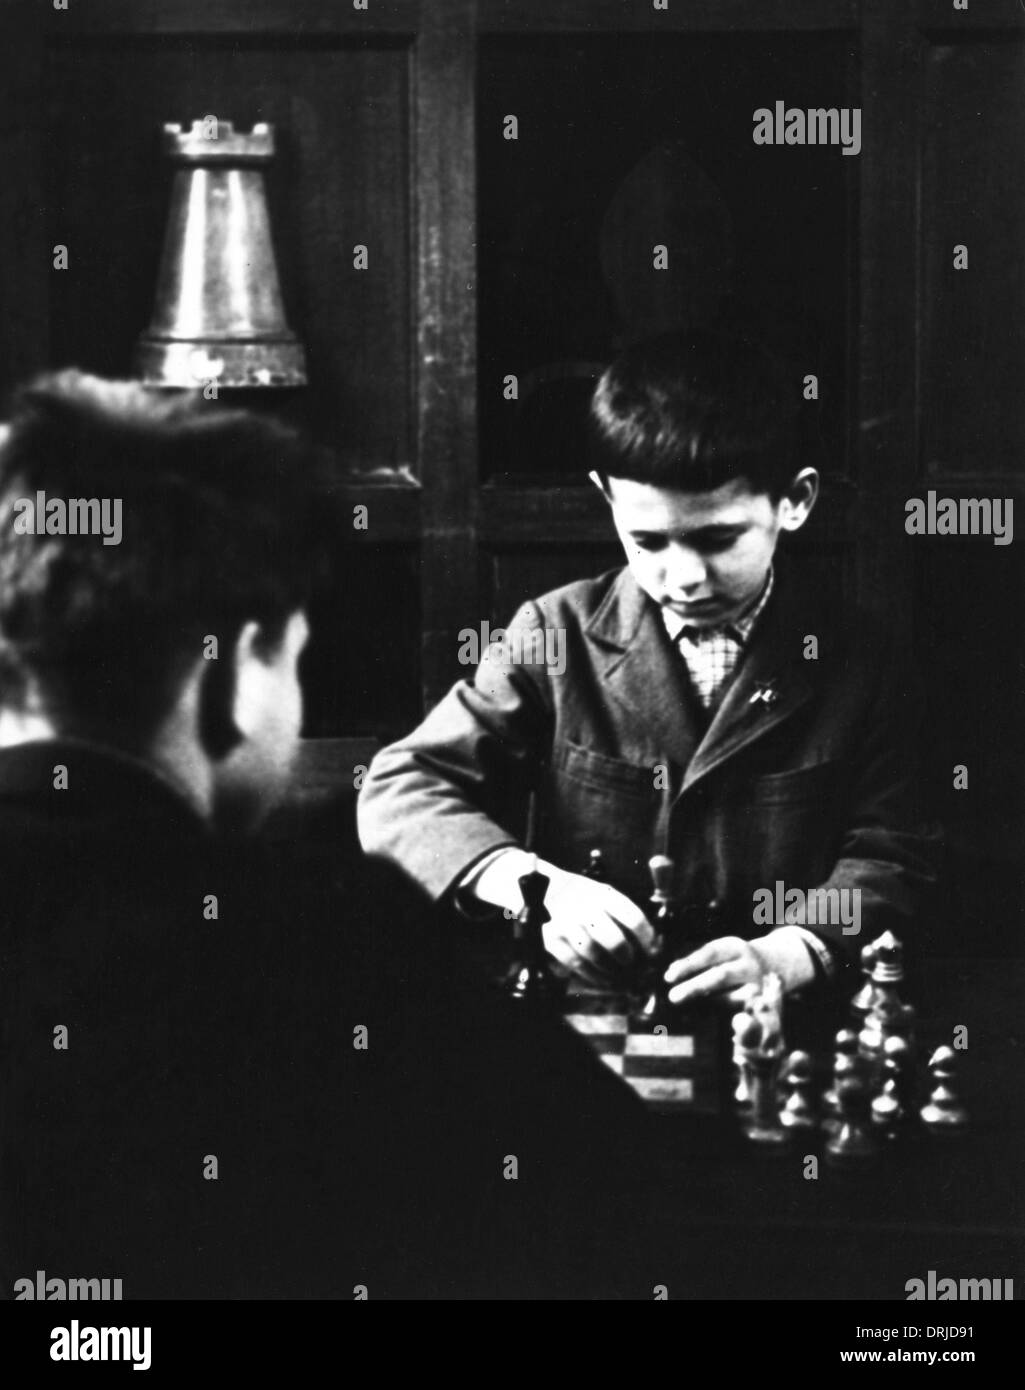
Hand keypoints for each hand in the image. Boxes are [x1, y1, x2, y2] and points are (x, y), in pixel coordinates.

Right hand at [541, 866, 658, 984]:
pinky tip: (599, 981)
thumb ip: (623, 914)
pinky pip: (574, 964)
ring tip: (618, 979)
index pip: (633, 918)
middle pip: (614, 940)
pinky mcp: (550, 939)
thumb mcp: (602, 893)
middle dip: (628, 958)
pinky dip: (589, 976)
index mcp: (603, 894)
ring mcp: (566, 924)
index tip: (653, 952)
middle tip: (632, 965)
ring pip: (593, 955)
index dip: (647, 939)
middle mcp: (584, 907)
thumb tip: (652, 942)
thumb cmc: (581, 895)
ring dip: (610, 972)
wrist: (541, 889)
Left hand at [664, 936, 770, 1005]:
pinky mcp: (762, 1002)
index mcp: (735, 946)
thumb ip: (698, 962)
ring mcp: (758, 984)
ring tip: (686, 999)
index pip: (709, 954)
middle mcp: (749, 964)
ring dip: (705, 1000)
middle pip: (720, 976)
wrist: (774, 964)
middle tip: (672, 996)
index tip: (668, 977)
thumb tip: (671, 974)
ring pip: (728, 996)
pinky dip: (719, 1010)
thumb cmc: (733, 960)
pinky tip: (705, 1007)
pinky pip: (736, 1010)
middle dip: (694, 987)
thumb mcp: (721, 952)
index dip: (688, 965)